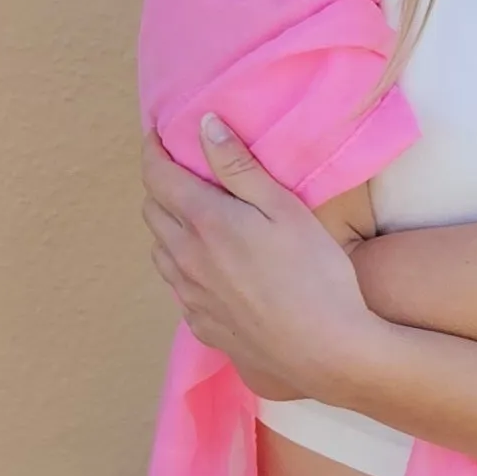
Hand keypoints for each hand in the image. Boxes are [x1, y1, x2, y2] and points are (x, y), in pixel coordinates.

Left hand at [139, 116, 377, 400]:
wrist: (325, 350)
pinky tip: (208, 265)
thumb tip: (204, 125)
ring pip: (159, 248)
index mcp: (203, 222)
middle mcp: (184, 257)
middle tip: (184, 171)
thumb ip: (239, 167)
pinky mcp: (200, 323)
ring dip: (168, 225)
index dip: (153, 149)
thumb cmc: (315, 272)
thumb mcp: (284, 208)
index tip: (157, 133)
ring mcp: (189, 295)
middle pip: (152, 210)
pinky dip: (181, 263)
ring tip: (195, 216)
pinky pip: (175, 284)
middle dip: (161, 184)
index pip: (157, 175)